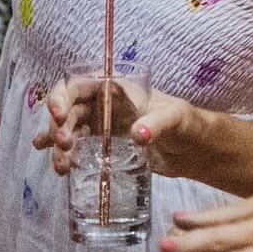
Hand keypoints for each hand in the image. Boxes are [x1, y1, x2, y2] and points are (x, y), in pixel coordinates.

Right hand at [34, 74, 203, 175]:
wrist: (193, 151)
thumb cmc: (186, 123)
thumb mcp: (174, 118)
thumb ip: (156, 123)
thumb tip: (138, 134)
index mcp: (114, 86)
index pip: (77, 84)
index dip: (62, 96)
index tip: (59, 114)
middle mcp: (103, 103)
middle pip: (68, 109)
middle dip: (60, 126)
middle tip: (64, 145)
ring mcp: (101, 125)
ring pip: (69, 130)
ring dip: (60, 147)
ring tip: (61, 167)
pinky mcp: (103, 146)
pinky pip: (78, 148)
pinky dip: (65, 155)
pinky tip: (59, 166)